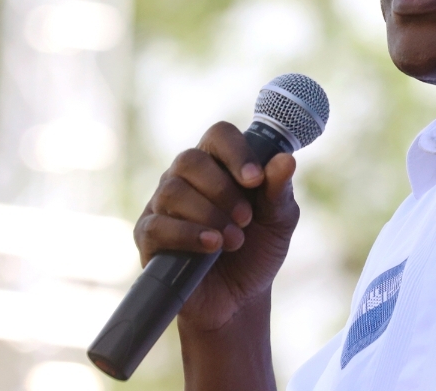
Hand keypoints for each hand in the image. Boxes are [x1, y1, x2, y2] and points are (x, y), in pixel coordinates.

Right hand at [134, 121, 299, 332]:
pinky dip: (188, 234)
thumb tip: (286, 160)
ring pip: (173, 190)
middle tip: (246, 219)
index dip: (236, 152)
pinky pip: (158, 225)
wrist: (239, 299)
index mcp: (219, 165)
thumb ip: (280, 190)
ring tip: (234, 240)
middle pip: (190, 160)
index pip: (218, 135)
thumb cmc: (258, 250)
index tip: (255, 180)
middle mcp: (186, 178)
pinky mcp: (149, 237)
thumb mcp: (279, 220)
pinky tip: (211, 246)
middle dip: (223, 190)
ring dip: (209, 214)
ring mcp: (162, 205)